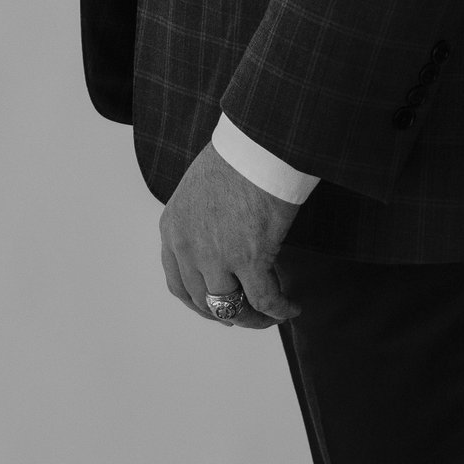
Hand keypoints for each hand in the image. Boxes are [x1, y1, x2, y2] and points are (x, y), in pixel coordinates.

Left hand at [159, 141, 301, 329]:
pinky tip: (291, 307)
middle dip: (229, 313)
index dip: (200, 303)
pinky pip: (264, 300)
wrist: (257, 145)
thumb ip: (200, 225)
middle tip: (248, 315)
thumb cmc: (235, 159)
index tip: (218, 308)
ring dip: (254, 318)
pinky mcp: (249, 259)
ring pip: (232, 307)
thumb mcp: (198, 194)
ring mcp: (215, 256)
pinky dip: (279, 309)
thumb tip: (220, 249)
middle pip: (204, 301)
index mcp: (172, 229)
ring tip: (272, 314)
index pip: (178, 284)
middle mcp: (187, 247)